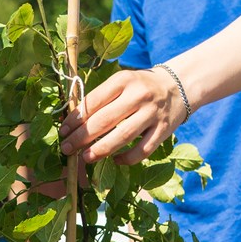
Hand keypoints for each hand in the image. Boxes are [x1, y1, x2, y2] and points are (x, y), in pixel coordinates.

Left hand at [60, 67, 184, 165]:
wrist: (178, 86)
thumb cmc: (139, 87)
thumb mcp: (121, 82)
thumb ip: (101, 98)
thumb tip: (73, 123)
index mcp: (123, 80)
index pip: (93, 102)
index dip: (75, 119)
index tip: (63, 131)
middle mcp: (139, 95)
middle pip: (104, 120)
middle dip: (81, 137)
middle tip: (66, 148)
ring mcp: (152, 113)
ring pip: (123, 136)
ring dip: (100, 150)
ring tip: (84, 158)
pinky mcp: (164, 130)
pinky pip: (143, 150)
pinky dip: (127, 158)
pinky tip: (115, 160)